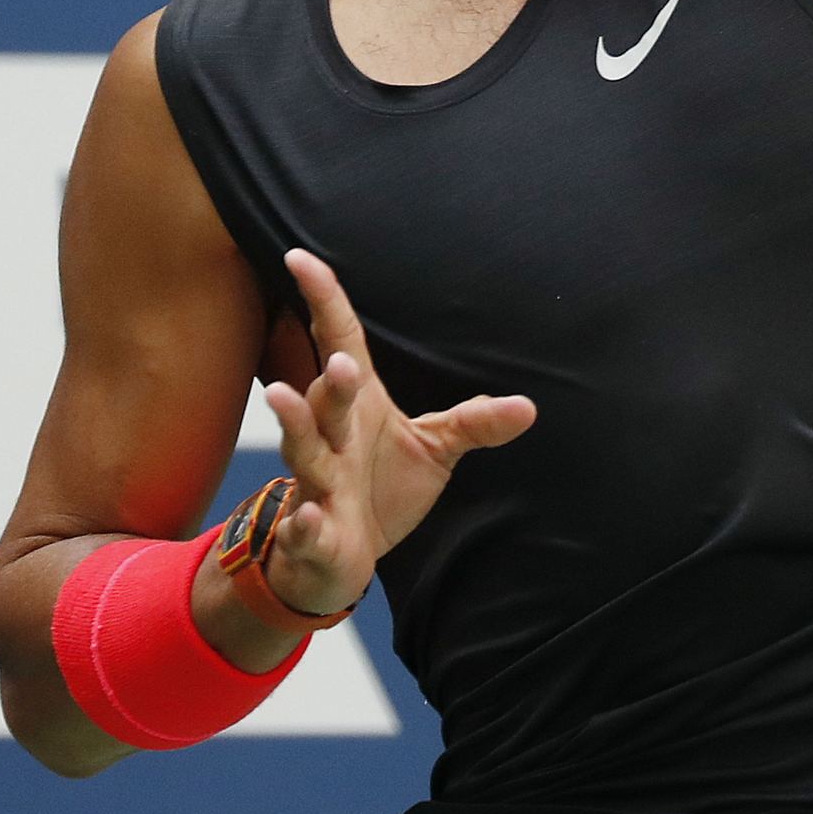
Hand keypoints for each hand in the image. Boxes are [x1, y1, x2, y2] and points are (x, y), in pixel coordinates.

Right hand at [260, 247, 535, 613]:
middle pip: (327, 398)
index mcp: (358, 405)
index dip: (321, 299)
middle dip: (332, 379)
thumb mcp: (433, 447)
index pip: (336, 340)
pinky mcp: (313, 532)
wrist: (341, 557)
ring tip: (283, 398)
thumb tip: (529, 406)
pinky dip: (305, 524)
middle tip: (342, 360)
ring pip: (302, 449)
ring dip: (294, 425)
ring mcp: (318, 483)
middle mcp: (331, 436)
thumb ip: (474, 423)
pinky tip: (307, 520)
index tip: (300, 256)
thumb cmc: (381, 487)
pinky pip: (305, 526)